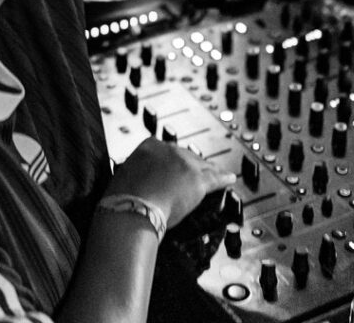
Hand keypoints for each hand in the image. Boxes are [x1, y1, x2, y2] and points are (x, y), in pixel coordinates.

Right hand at [108, 137, 236, 228]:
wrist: (134, 207)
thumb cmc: (124, 197)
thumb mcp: (125, 176)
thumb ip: (136, 173)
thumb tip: (136, 180)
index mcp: (149, 145)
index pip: (166, 151)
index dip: (171, 162)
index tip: (173, 168)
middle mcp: (168, 149)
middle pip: (186, 156)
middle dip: (190, 165)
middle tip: (192, 175)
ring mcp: (185, 163)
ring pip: (201, 165)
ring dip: (209, 170)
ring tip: (216, 173)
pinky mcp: (197, 180)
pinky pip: (215, 178)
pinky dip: (223, 178)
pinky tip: (229, 179)